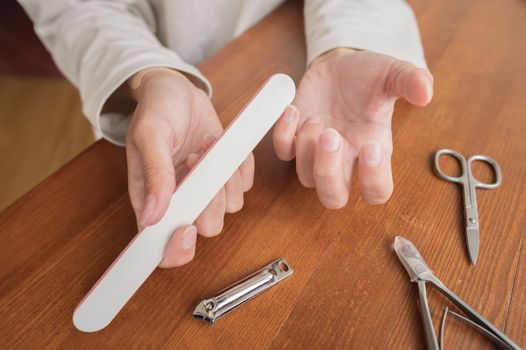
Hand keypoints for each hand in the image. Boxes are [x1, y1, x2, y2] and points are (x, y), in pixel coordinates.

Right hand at [126, 68, 253, 266]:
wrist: (177, 89)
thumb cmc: (155, 110)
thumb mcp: (149, 134)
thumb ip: (154, 174)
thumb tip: (152, 217)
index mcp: (152, 201)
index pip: (163, 247)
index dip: (176, 249)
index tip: (187, 227)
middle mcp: (182, 202)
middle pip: (208, 227)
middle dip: (210, 198)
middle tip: (195, 161)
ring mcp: (207, 189)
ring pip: (232, 205)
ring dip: (224, 174)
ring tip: (205, 145)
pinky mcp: (227, 173)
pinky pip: (245, 183)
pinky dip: (238, 163)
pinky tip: (219, 143)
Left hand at [272, 48, 432, 207]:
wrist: (340, 65)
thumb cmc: (369, 76)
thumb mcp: (393, 73)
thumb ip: (411, 81)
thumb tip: (426, 93)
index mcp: (373, 150)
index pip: (377, 191)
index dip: (373, 180)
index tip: (370, 146)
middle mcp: (345, 160)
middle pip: (333, 197)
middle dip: (328, 172)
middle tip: (331, 135)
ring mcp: (315, 153)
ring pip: (305, 177)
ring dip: (307, 149)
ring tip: (316, 117)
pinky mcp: (293, 138)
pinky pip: (282, 152)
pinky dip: (283, 134)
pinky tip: (292, 109)